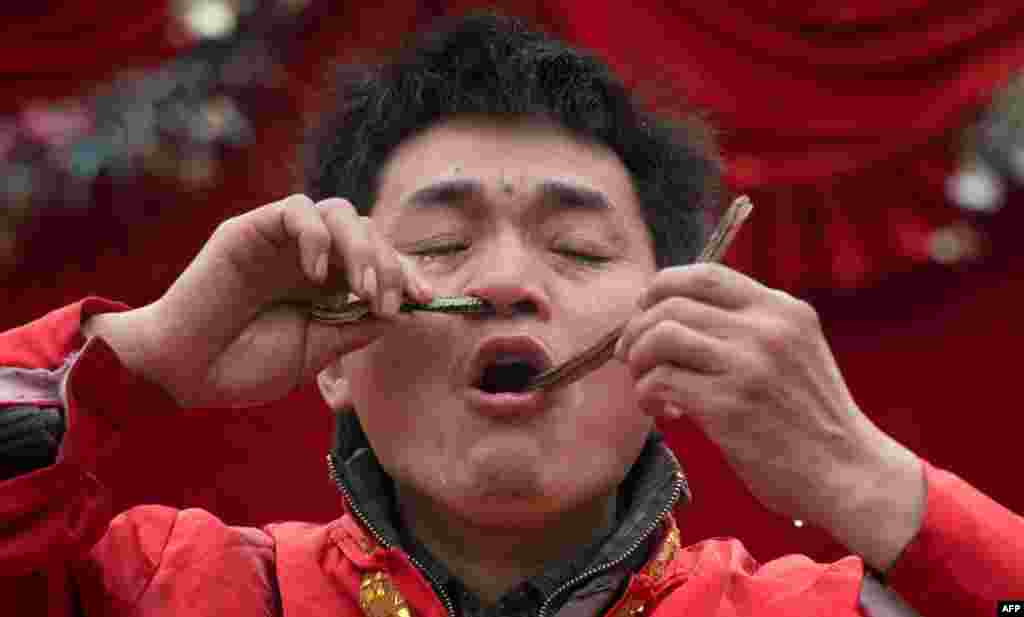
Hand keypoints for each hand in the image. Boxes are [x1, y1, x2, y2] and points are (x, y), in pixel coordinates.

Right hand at [84, 195, 433, 407]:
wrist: (183, 373)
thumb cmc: (243, 366)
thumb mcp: (314, 352)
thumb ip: (354, 329)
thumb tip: (401, 312)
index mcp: (328, 285)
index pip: (380, 261)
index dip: (407, 274)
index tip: (427, 300)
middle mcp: (311, 257)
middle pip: (369, 232)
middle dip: (390, 265)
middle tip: (387, 303)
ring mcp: (282, 241)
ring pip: (340, 212)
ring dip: (361, 249)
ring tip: (360, 290)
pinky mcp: (251, 229)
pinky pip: (296, 210)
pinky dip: (317, 236)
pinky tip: (316, 274)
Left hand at [613, 263, 923, 567]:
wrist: (849, 474)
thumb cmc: (810, 419)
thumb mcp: (793, 351)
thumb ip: (747, 327)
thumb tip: (671, 315)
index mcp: (781, 309)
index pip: (704, 274)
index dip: (660, 289)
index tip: (646, 316)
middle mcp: (766, 328)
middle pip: (672, 302)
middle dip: (638, 327)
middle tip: (632, 357)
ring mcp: (748, 365)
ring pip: (661, 335)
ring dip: (639, 360)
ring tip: (647, 387)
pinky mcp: (729, 406)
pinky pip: (662, 380)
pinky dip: (648, 393)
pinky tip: (662, 411)